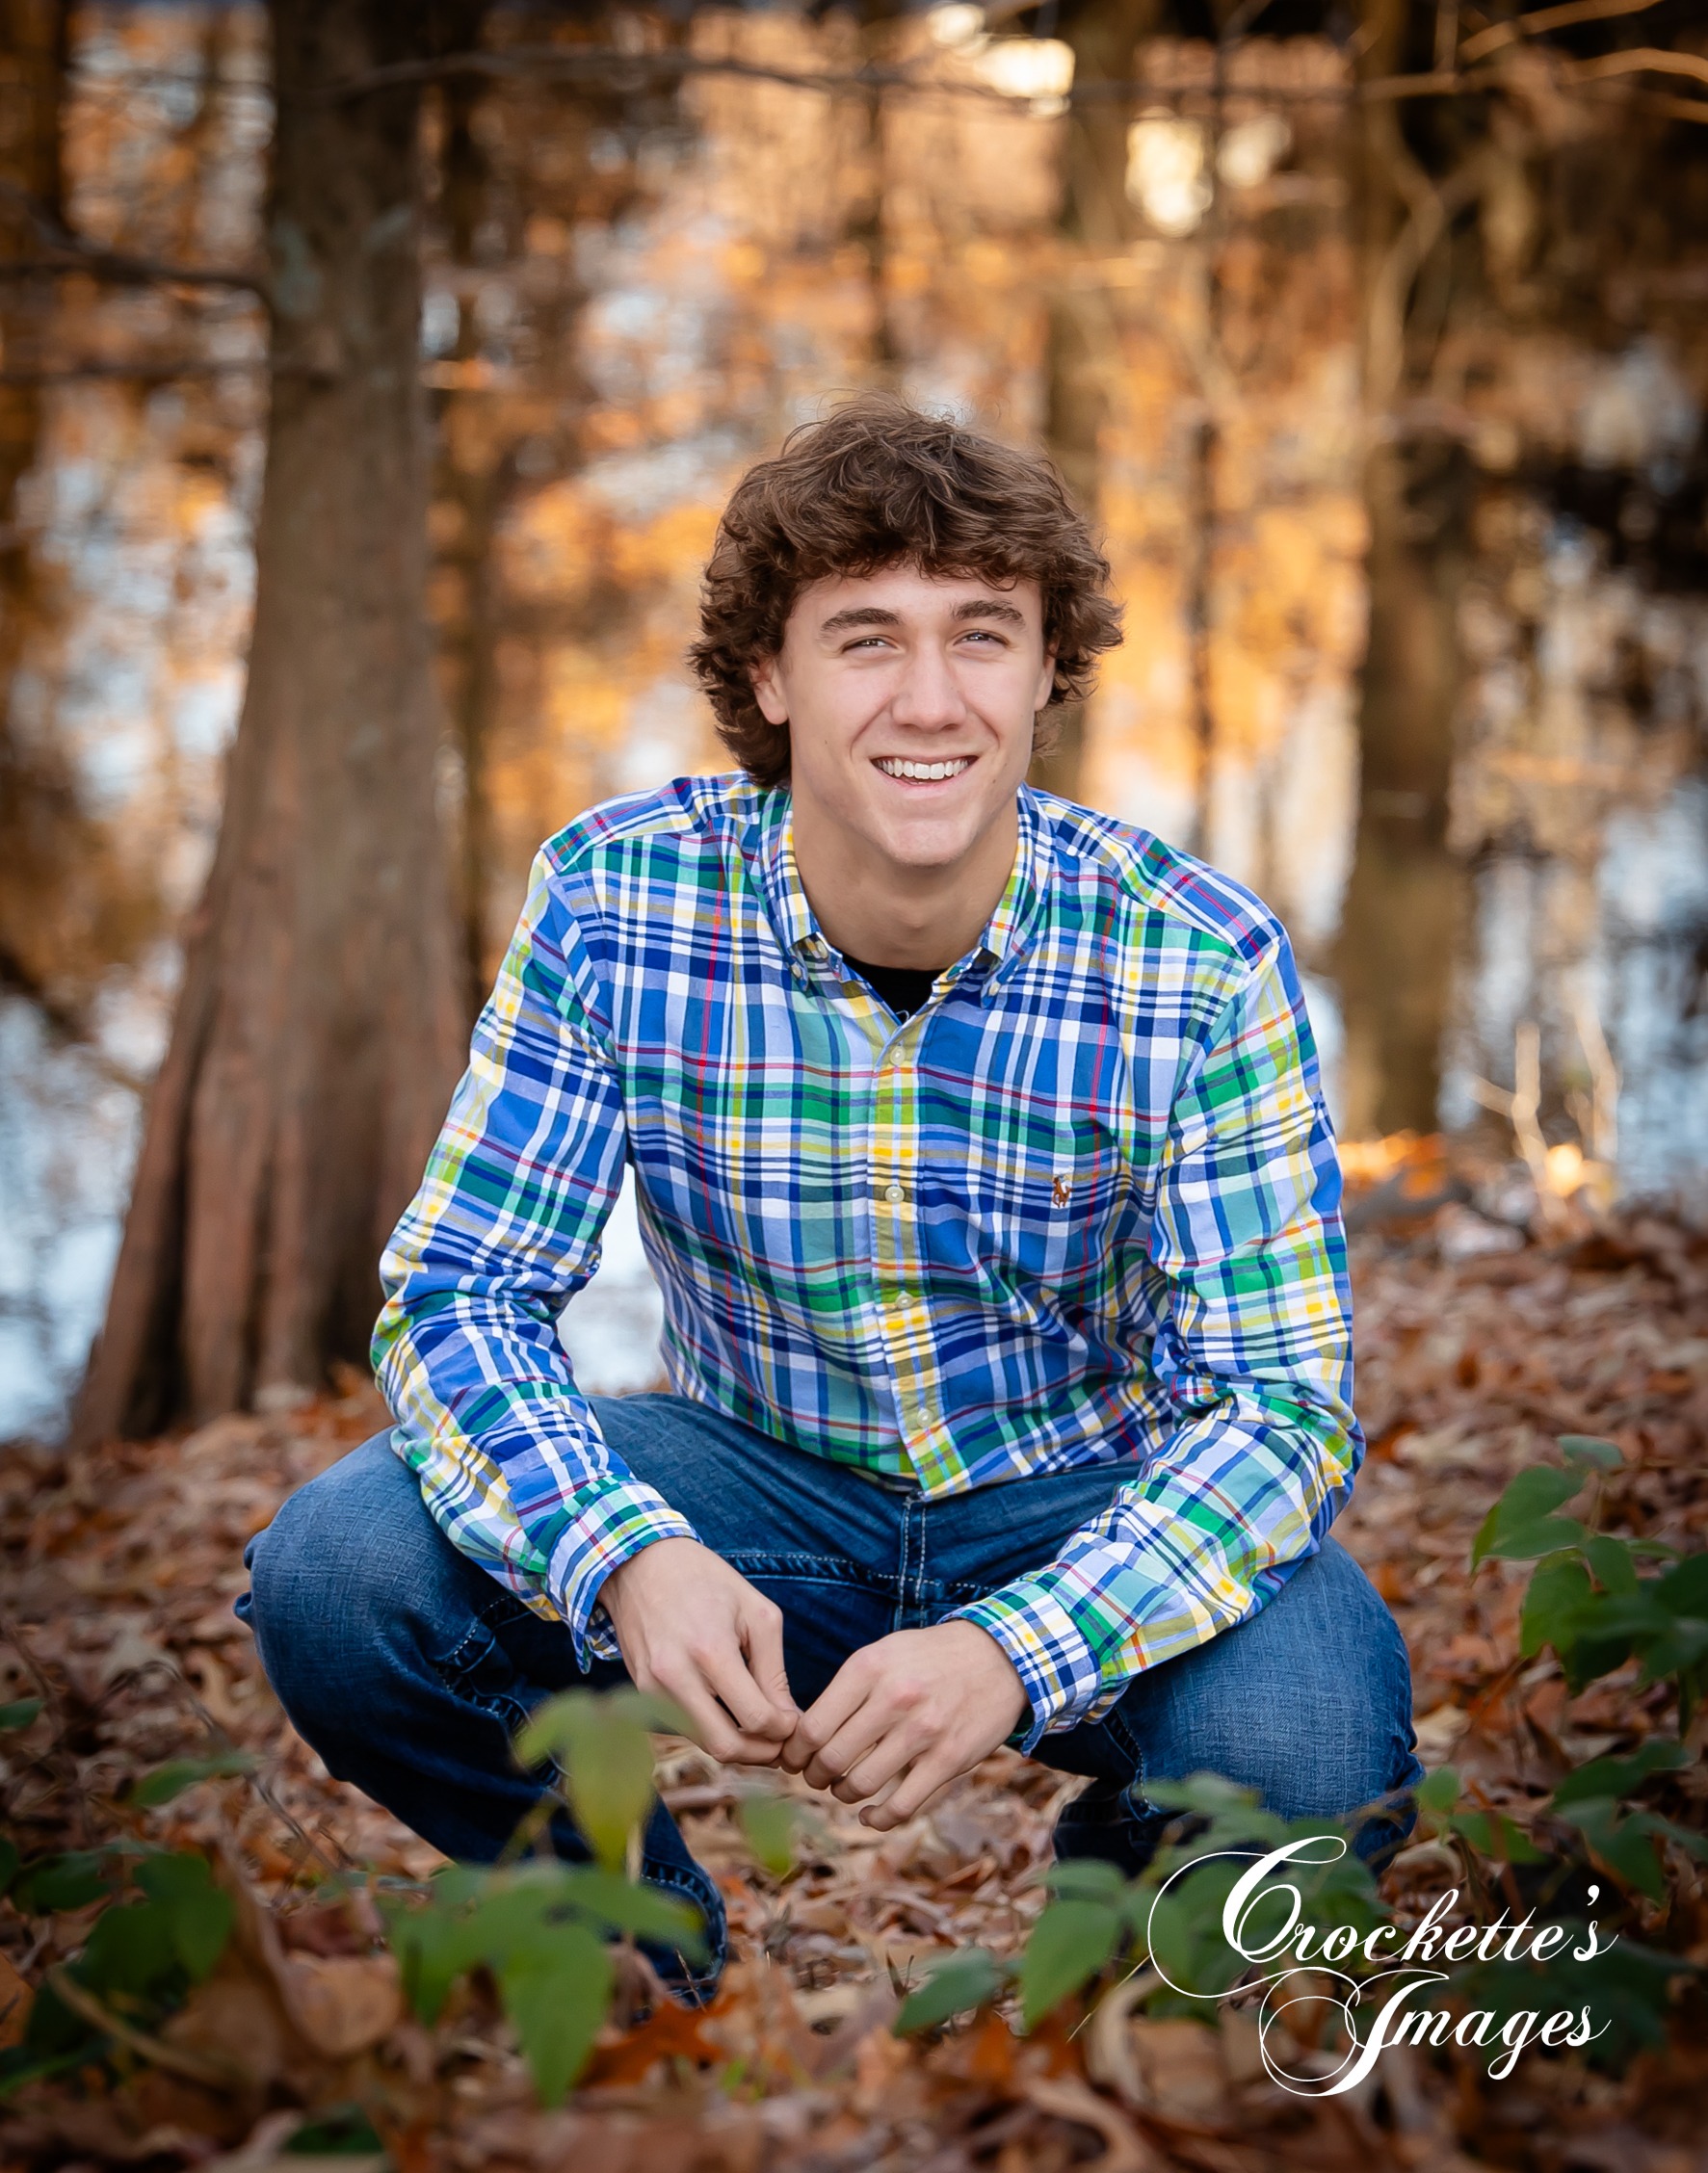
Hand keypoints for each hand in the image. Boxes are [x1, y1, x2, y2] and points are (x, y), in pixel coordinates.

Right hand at [599, 1538, 797, 1764]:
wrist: (642, 1564)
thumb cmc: (707, 1581)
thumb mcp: (756, 1613)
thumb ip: (773, 1670)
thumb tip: (789, 1719)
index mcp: (710, 1650)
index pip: (755, 1718)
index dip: (783, 1730)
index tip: (793, 1722)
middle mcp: (675, 1675)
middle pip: (725, 1746)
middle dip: (760, 1752)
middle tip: (780, 1742)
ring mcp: (652, 1687)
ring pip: (702, 1743)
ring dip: (735, 1746)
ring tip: (758, 1731)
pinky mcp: (641, 1691)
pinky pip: (682, 1727)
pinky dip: (709, 1729)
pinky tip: (728, 1714)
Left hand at [779, 1620, 1027, 1830]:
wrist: (999, 1657)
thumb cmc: (929, 1657)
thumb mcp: (883, 1652)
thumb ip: (847, 1687)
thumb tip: (801, 1733)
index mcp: (869, 1667)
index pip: (811, 1727)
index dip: (793, 1753)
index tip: (792, 1759)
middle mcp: (894, 1698)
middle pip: (830, 1759)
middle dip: (814, 1776)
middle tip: (815, 1776)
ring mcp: (924, 1731)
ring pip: (860, 1785)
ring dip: (842, 1794)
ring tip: (843, 1788)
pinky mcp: (949, 1760)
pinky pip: (901, 1807)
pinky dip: (877, 1819)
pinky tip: (869, 1815)